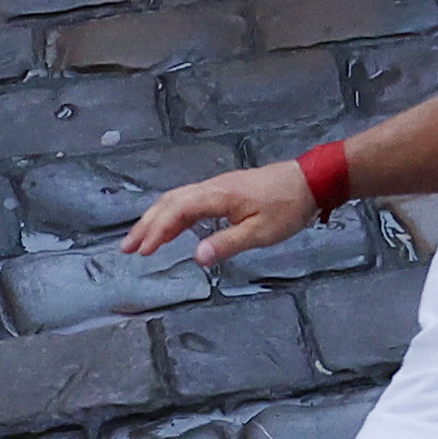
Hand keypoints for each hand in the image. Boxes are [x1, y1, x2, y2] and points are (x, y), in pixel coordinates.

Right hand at [126, 160, 319, 267]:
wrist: (309, 180)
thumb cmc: (287, 207)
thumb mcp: (260, 232)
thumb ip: (227, 244)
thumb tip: (196, 257)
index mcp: (217, 195)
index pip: (177, 211)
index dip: (157, 231)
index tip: (142, 251)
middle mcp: (211, 187)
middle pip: (170, 202)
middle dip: (147, 224)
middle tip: (128, 247)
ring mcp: (217, 187)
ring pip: (178, 199)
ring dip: (157, 218)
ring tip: (141, 239)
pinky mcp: (225, 190)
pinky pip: (190, 200)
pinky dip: (173, 214)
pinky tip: (171, 228)